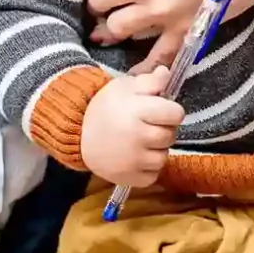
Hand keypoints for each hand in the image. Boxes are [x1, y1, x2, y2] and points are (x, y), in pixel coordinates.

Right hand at [78, 71, 185, 190]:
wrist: (77, 134)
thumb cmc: (104, 108)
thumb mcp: (124, 87)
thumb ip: (149, 81)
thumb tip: (166, 73)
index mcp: (138, 112)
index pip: (176, 114)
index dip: (169, 110)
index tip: (158, 110)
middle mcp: (138, 138)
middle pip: (170, 136)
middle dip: (162, 129)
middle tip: (146, 125)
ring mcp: (134, 162)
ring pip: (163, 157)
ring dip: (156, 150)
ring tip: (139, 141)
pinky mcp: (130, 179)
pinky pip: (153, 175)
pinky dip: (147, 168)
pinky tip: (135, 157)